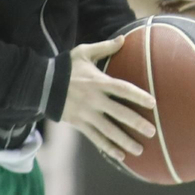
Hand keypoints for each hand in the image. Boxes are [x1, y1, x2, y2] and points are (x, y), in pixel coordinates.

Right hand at [58, 36, 155, 162]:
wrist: (41, 84)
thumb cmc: (66, 67)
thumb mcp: (83, 52)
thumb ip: (105, 47)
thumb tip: (124, 38)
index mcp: (98, 82)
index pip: (122, 89)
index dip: (138, 96)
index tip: (153, 103)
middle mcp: (93, 99)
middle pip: (119, 113)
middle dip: (136, 123)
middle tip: (152, 131)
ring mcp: (86, 113)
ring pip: (108, 130)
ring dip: (124, 141)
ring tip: (140, 150)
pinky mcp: (79, 123)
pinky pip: (96, 138)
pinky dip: (108, 148)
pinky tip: (121, 156)